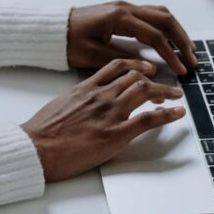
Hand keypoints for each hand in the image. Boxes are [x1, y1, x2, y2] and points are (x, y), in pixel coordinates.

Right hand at [22, 59, 186, 181]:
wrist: (36, 147)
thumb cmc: (42, 132)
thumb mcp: (60, 105)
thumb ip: (78, 100)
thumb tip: (85, 103)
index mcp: (86, 88)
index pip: (117, 67)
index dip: (136, 66)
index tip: (145, 69)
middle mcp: (101, 96)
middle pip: (136, 77)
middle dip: (155, 79)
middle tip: (166, 85)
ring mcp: (110, 113)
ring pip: (145, 91)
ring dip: (166, 91)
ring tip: (176, 95)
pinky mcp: (115, 134)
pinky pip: (148, 119)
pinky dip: (167, 114)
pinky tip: (178, 113)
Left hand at [67, 1, 198, 75]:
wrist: (54, 29)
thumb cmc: (69, 42)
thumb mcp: (93, 56)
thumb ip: (123, 60)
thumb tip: (150, 68)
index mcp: (119, 18)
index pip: (155, 35)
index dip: (171, 54)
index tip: (181, 70)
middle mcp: (125, 8)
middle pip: (165, 19)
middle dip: (182, 40)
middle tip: (193, 59)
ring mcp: (125, 7)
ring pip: (161, 14)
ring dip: (177, 31)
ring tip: (188, 50)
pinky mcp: (123, 11)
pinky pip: (152, 15)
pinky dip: (166, 27)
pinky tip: (171, 41)